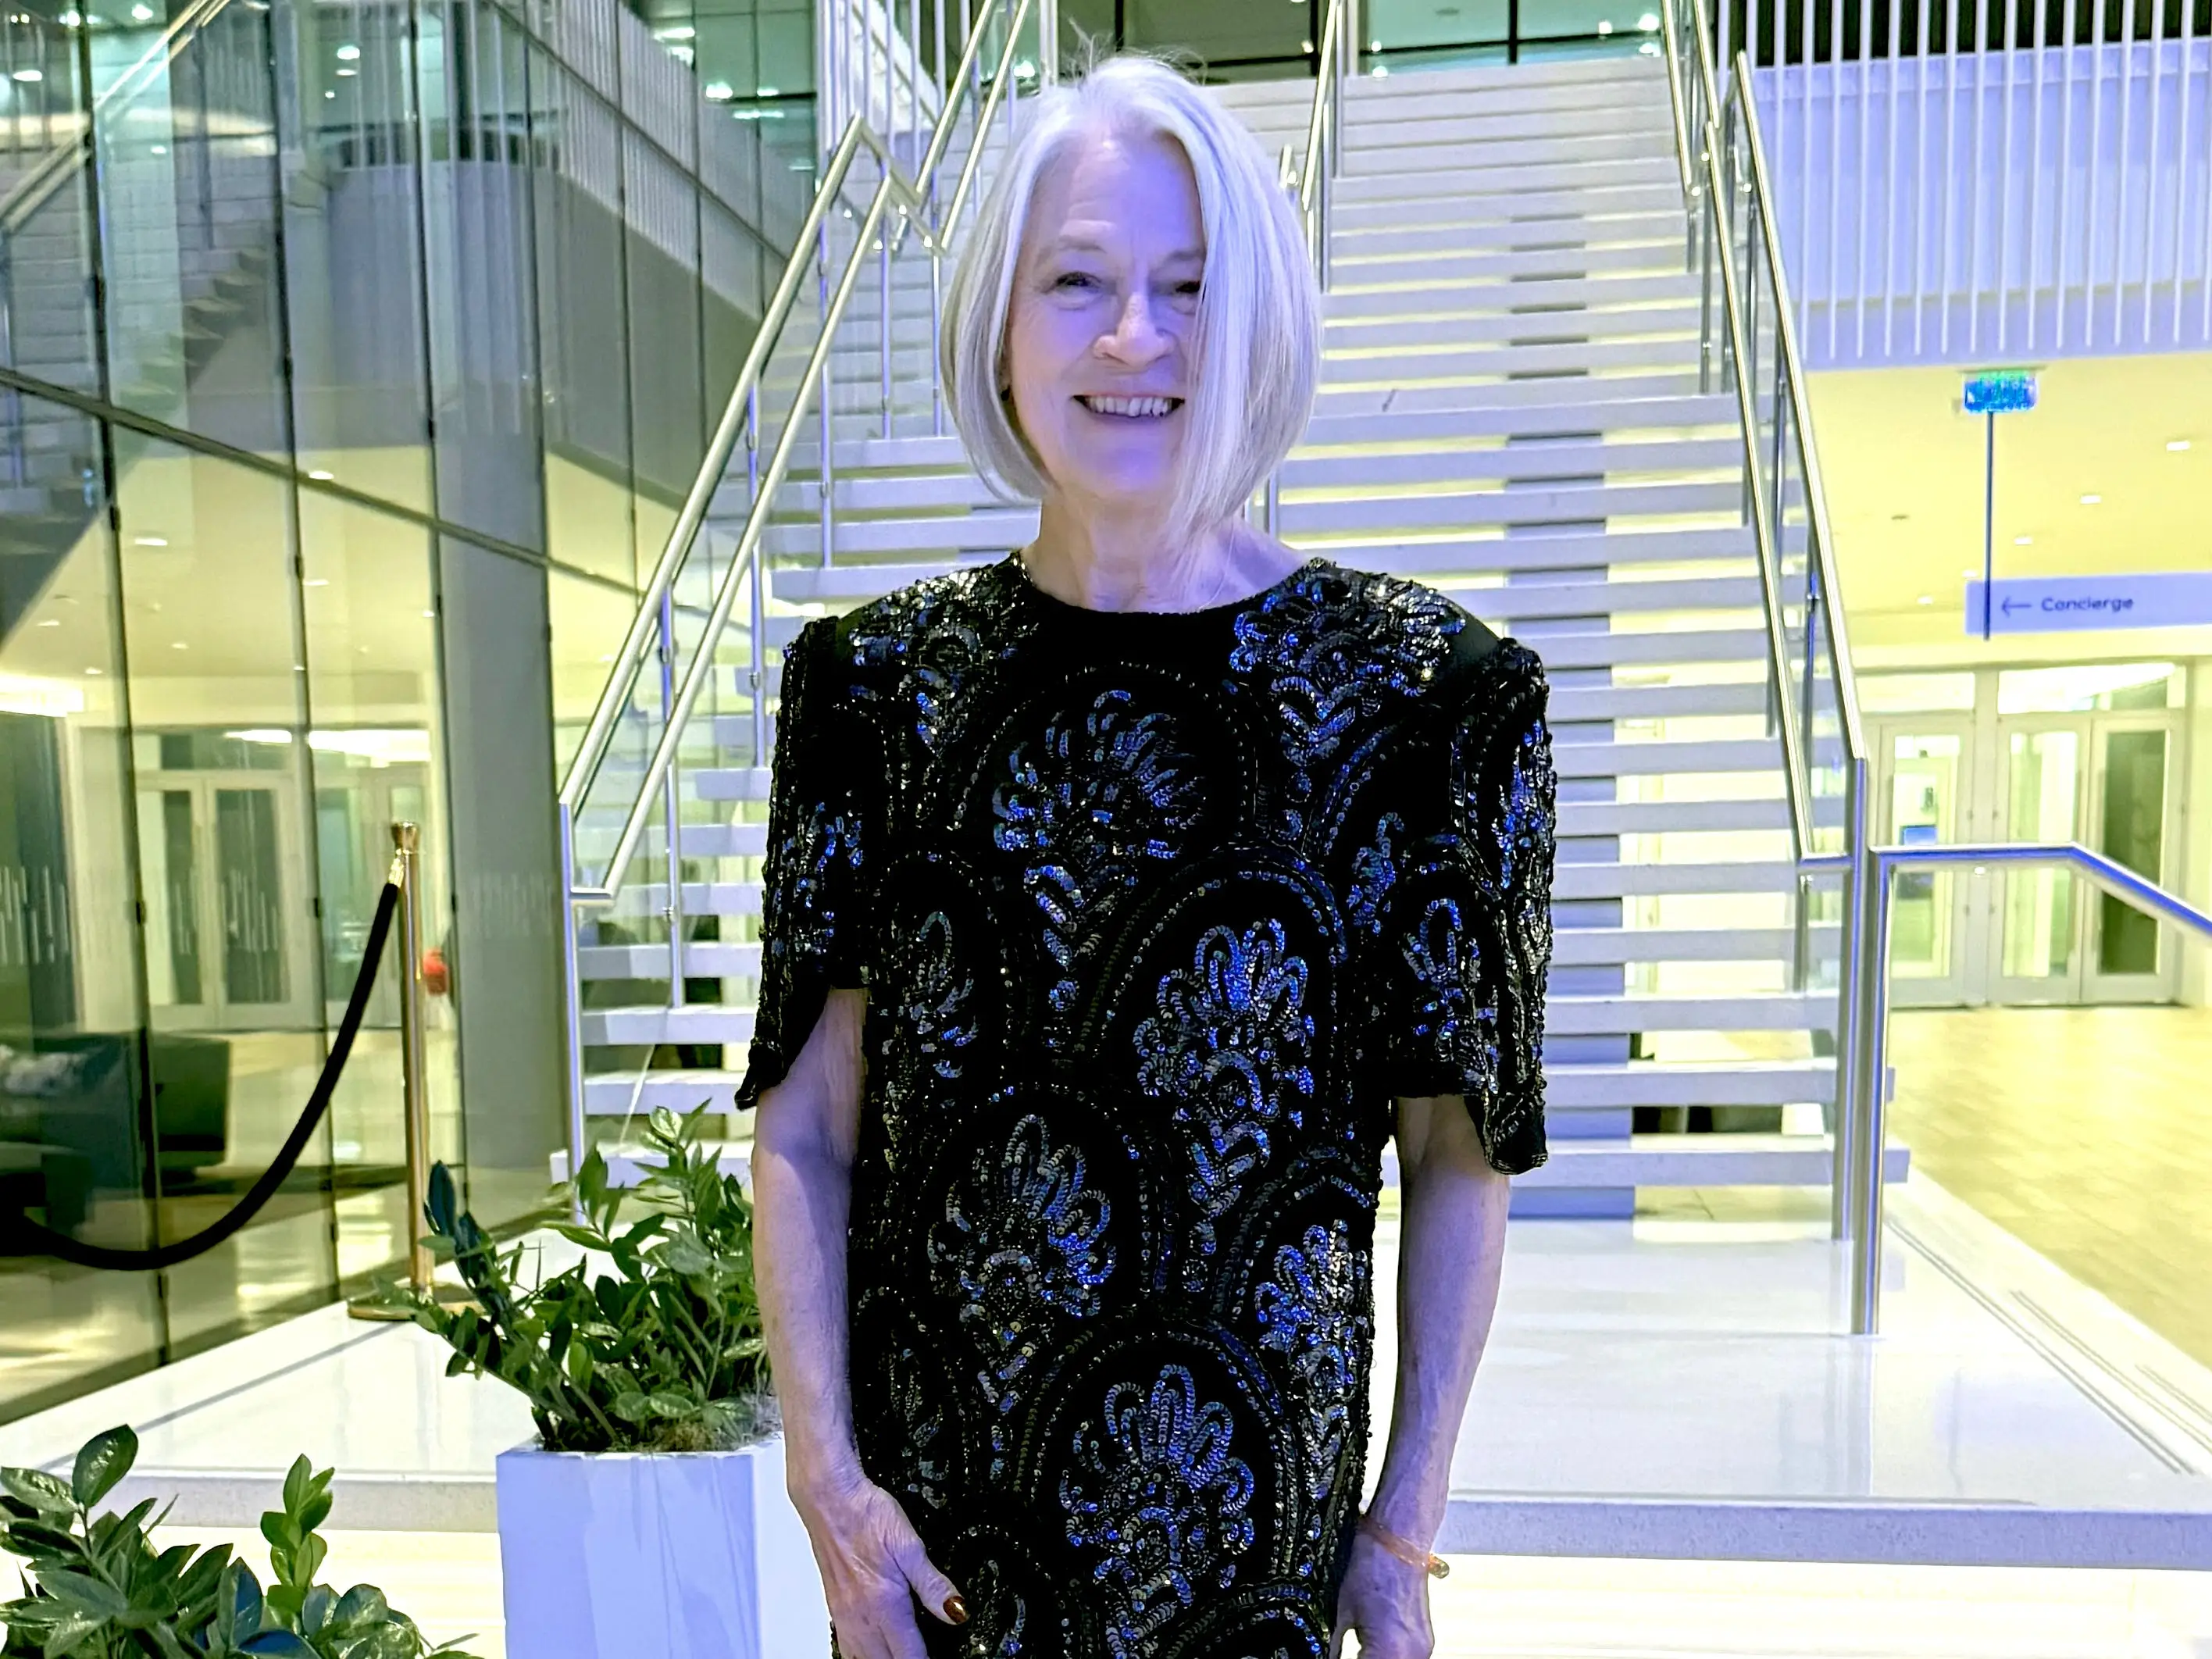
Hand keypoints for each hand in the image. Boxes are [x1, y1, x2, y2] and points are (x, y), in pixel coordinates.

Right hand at [793, 1470, 965, 1658]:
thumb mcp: (910, 1545)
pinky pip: (845, 1645)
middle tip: (921, 1656)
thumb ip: (933, 1584)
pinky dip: (860, 1655)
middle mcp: (861, 1616)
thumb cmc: (866, 1515)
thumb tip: (956, 1611)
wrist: (829, 1499)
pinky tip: (869, 1649)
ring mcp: (843, 1613)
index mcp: (884, 1605)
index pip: (908, 1655)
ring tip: (898, 1657)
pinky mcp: (834, 1605)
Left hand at [1330, 1530, 1433, 1658]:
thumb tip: (1321, 1655)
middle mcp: (1414, 1655)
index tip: (1328, 1658)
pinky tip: (1369, 1652)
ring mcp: (1423, 1649)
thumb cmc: (1371, 1568)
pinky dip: (1386, 1658)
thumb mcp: (1340, 1613)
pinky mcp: (1424, 1641)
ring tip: (1355, 1652)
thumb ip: (1332, 1646)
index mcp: (1392, 1650)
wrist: (1398, 1541)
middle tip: (1341, 1653)